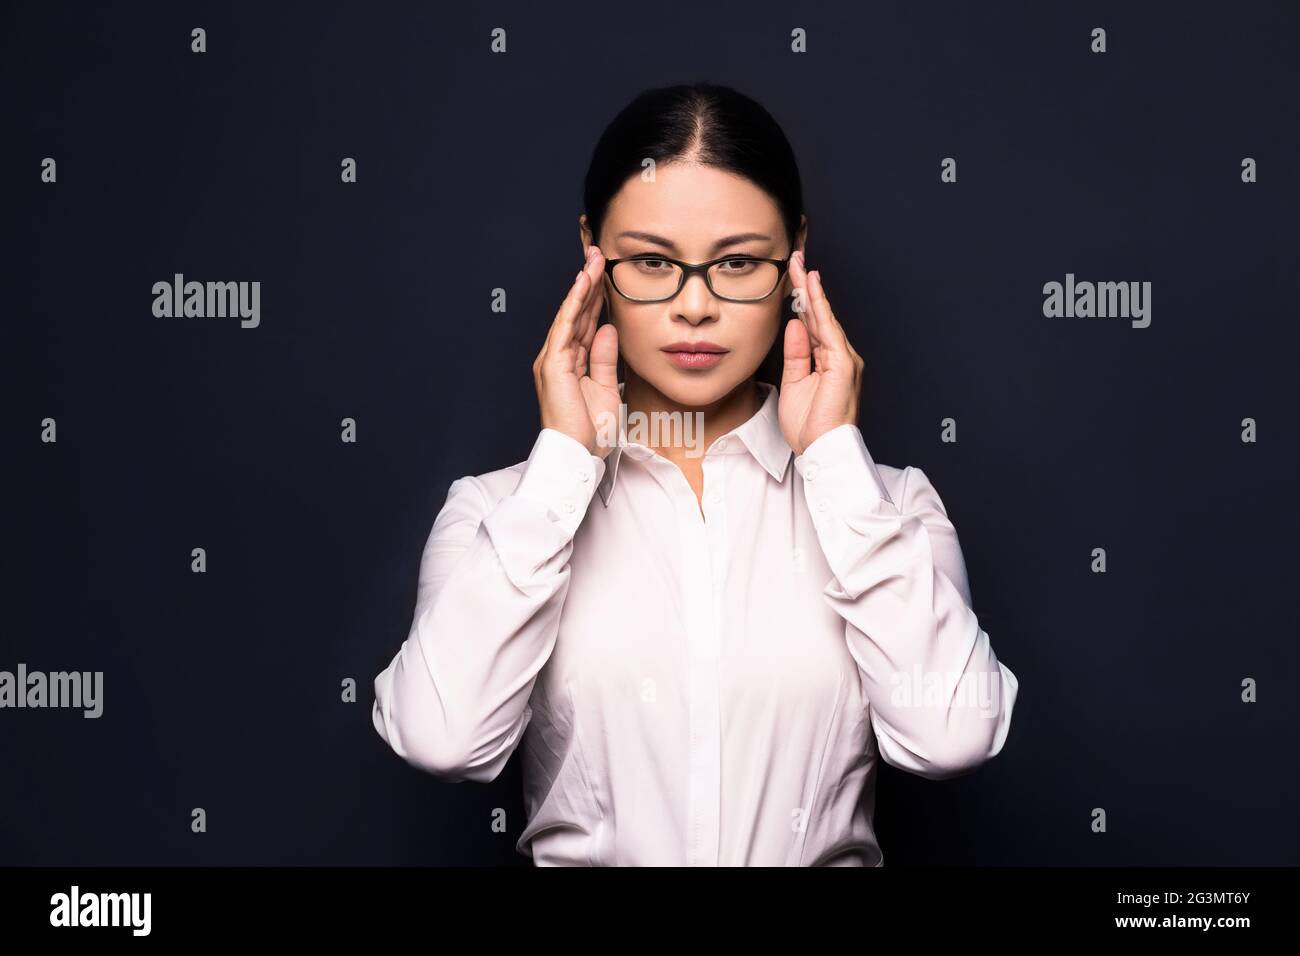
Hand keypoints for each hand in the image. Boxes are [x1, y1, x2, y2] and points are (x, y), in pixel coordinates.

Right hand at [533, 245, 621, 457]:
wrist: (576, 455)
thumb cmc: (589, 433)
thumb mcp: (606, 389)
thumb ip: (606, 358)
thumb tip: (609, 329)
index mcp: (573, 364)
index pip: (587, 324)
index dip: (596, 299)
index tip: (607, 275)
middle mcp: (560, 357)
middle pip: (578, 313)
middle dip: (589, 283)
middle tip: (599, 254)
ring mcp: (554, 359)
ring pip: (571, 314)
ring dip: (583, 285)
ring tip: (593, 259)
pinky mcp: (554, 364)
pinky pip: (566, 326)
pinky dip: (575, 303)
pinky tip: (583, 283)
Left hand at [778, 250, 864, 455]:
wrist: (823, 450)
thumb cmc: (810, 426)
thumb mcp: (795, 383)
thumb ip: (796, 353)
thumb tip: (794, 325)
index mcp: (827, 362)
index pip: (813, 324)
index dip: (802, 300)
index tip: (791, 279)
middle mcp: (838, 356)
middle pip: (819, 314)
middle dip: (806, 287)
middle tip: (793, 259)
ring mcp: (843, 359)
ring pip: (824, 317)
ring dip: (811, 290)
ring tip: (798, 265)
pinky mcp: (842, 364)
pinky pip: (828, 330)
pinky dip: (819, 308)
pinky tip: (811, 290)